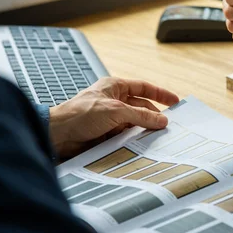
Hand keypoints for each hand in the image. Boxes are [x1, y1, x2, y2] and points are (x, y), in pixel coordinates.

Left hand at [49, 77, 179, 159]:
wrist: (57, 135)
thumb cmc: (80, 115)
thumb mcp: (116, 111)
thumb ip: (141, 116)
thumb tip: (162, 121)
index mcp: (115, 87)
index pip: (143, 88)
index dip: (160, 94)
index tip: (175, 102)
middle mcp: (113, 100)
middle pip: (141, 107)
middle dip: (154, 116)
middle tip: (168, 126)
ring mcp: (110, 117)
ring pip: (135, 123)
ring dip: (144, 129)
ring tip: (158, 137)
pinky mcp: (106, 133)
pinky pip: (127, 135)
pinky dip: (134, 139)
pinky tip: (143, 145)